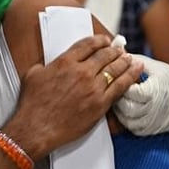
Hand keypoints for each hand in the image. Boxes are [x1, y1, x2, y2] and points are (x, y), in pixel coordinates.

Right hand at [3, 35, 143, 160]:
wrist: (36, 128)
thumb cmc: (32, 104)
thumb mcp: (33, 75)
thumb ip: (45, 65)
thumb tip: (51, 65)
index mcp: (65, 61)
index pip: (88, 45)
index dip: (99, 40)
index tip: (105, 40)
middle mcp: (81, 71)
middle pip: (104, 55)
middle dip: (114, 50)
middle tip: (120, 49)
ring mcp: (93, 88)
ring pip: (115, 69)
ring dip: (124, 61)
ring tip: (130, 58)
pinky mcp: (100, 104)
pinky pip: (120, 87)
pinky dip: (130, 77)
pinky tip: (136, 71)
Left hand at [113, 55, 168, 135]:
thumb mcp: (156, 67)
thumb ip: (135, 60)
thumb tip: (117, 53)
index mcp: (152, 91)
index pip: (127, 89)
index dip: (121, 81)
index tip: (119, 75)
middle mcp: (151, 109)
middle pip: (123, 105)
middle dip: (117, 95)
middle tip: (115, 87)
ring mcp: (150, 122)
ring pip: (124, 118)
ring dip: (119, 107)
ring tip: (119, 97)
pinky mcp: (149, 130)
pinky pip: (130, 127)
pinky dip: (125, 118)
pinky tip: (126, 108)